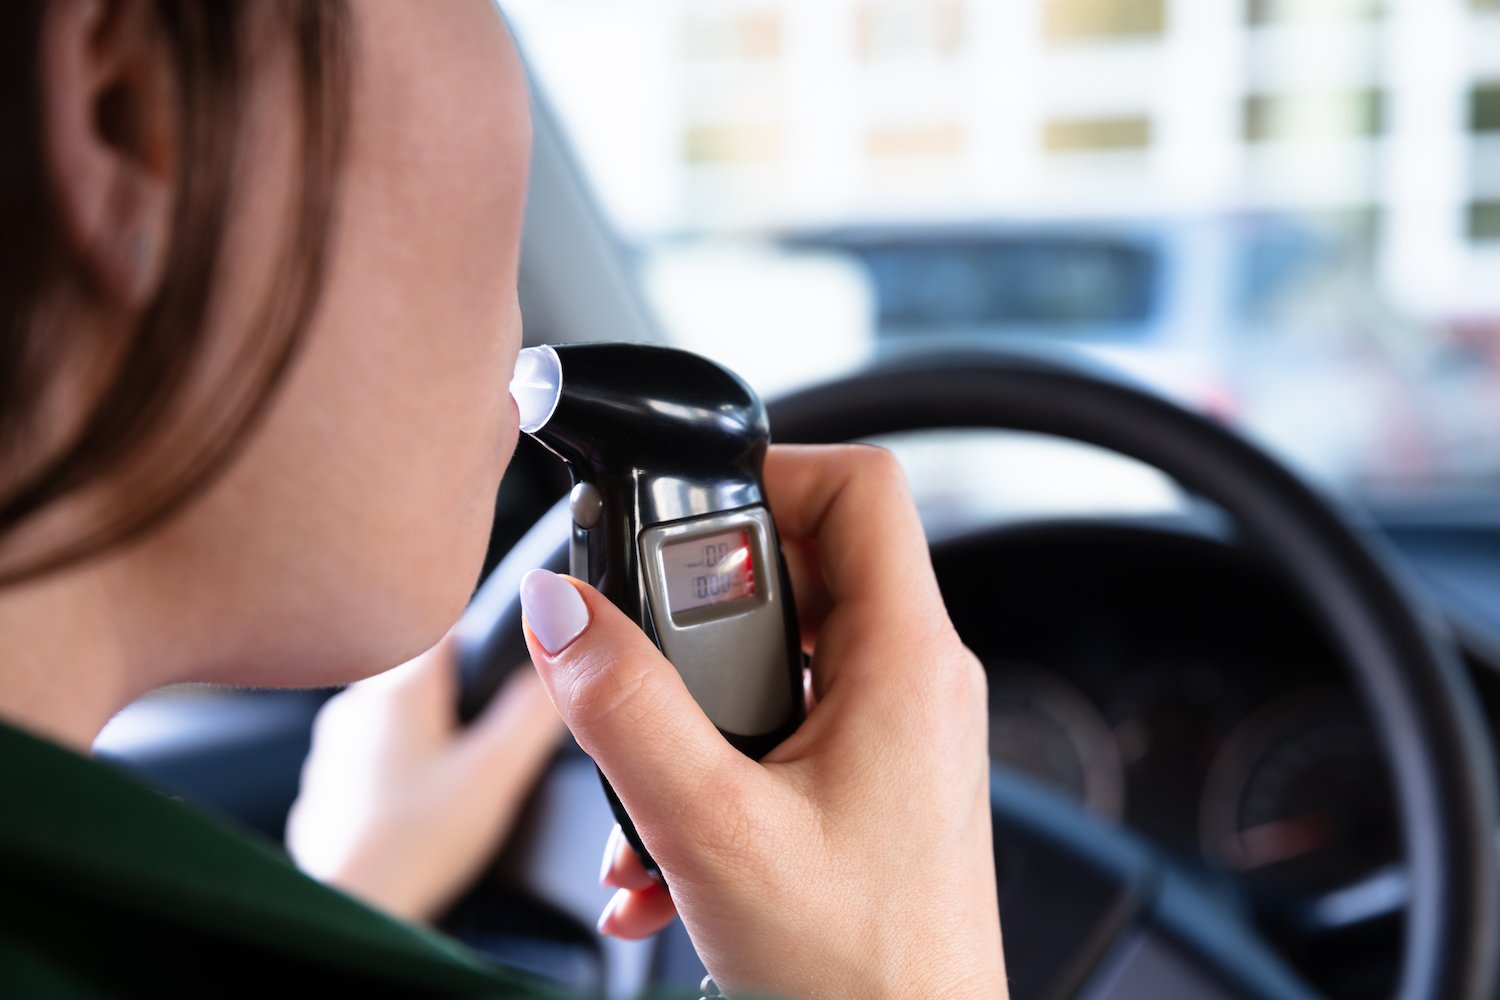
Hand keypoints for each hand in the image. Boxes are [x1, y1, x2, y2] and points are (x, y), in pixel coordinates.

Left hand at [287, 631, 562, 922]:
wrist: (349, 909)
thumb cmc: (412, 846)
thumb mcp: (495, 773)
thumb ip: (532, 712)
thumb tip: (559, 666)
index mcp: (398, 686)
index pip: (445, 625)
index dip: (483, 641)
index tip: (502, 670)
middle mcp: (356, 704)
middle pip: (421, 673)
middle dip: (458, 697)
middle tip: (487, 738)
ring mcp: (333, 748)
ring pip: (395, 717)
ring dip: (426, 735)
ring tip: (457, 778)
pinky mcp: (324, 788)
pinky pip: (371, 760)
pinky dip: (398, 773)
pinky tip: (419, 809)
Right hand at [519, 445, 1006, 999]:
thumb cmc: (863, 976)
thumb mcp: (713, 831)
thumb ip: (626, 709)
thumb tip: (562, 609)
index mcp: (907, 662)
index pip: (858, 487)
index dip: (769, 471)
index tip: (682, 513)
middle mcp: (915, 684)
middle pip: (807, 565)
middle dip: (701, 611)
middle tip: (641, 655)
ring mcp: (897, 738)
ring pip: (784, 659)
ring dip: (695, 710)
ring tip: (643, 787)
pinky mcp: (874, 787)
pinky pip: (788, 731)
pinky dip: (717, 768)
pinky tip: (663, 858)